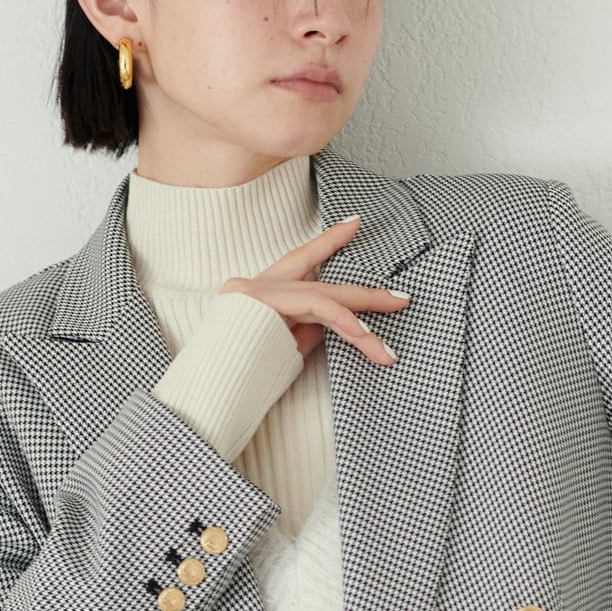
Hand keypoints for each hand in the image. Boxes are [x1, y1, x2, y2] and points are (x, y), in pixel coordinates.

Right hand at [218, 215, 409, 364]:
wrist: (211, 386)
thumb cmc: (242, 375)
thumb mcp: (282, 349)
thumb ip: (307, 330)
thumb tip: (338, 325)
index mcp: (259, 295)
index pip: (300, 260)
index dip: (328, 242)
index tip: (355, 224)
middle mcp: (256, 286)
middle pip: (320, 281)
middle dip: (364, 293)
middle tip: (400, 298)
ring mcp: (256, 291)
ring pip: (323, 297)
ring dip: (362, 319)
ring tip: (387, 348)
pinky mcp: (263, 303)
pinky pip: (316, 308)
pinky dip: (344, 322)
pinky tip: (365, 337)